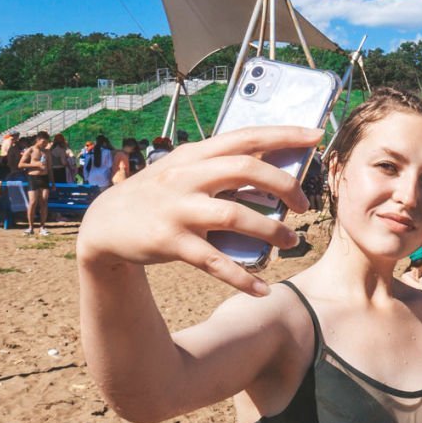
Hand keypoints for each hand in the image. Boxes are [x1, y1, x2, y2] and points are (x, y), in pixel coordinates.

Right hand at [75, 126, 317, 295]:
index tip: (316, 135)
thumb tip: (272, 167)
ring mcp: (178, 210)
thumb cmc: (157, 195)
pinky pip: (214, 262)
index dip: (283, 134)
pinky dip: (241, 277)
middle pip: (245, 170)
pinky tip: (262, 288)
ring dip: (270, 231)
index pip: (246, 136)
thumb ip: (219, 165)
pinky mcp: (170, 243)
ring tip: (291, 242)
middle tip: (304, 205)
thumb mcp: (182, 169)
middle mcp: (187, 177)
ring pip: (234, 216)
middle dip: (284, 185)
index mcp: (195, 155)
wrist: (104, 224)